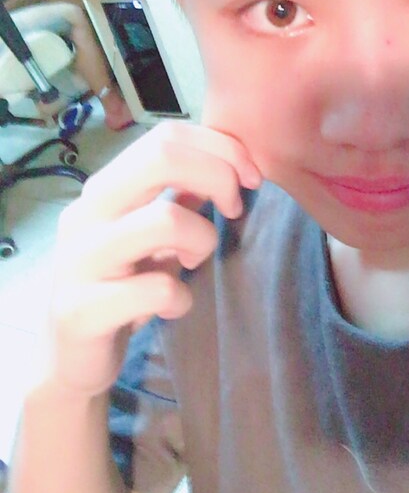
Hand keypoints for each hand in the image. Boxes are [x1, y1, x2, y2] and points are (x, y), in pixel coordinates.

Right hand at [35, 121, 260, 399]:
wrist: (71, 355)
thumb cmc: (123, 285)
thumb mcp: (152, 235)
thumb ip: (181, 197)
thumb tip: (229, 165)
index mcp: (107, 188)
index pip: (168, 137)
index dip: (222, 148)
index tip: (252, 178)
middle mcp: (87, 212)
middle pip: (163, 158)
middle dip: (219, 177)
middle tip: (235, 211)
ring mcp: (80, 258)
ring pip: (166, 220)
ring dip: (202, 240)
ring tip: (192, 263)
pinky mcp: (81, 308)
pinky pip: (156, 288)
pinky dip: (180, 298)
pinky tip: (173, 306)